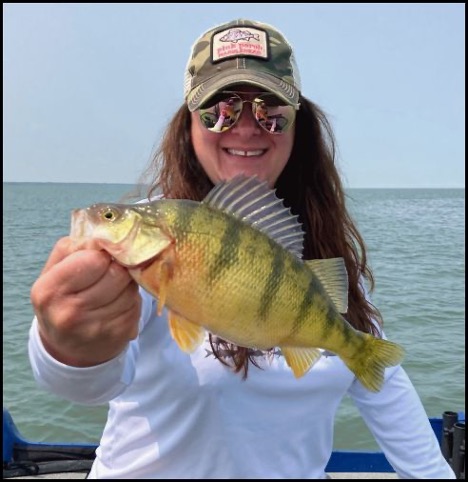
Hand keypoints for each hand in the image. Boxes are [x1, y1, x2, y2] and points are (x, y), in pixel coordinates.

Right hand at [30, 237, 140, 366]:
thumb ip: (75, 247)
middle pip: (117, 273)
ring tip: (114, 288)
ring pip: (131, 289)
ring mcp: (96, 328)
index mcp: (49, 290)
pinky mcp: (118, 336)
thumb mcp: (55, 270)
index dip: (104, 253)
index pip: (94, 259)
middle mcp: (70, 312)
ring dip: (127, 284)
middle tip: (112, 269)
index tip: (103, 255)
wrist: (67, 348)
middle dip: (119, 267)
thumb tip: (105, 235)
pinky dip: (132, 301)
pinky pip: (137, 306)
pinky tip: (118, 304)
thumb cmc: (61, 298)